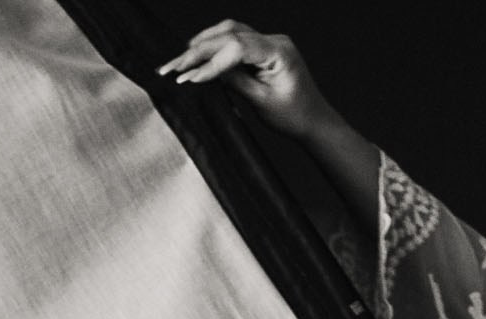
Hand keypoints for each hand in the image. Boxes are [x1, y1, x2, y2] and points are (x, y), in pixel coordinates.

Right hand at [157, 21, 341, 141]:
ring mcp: (269, 42)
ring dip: (204, 43)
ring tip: (180, 59)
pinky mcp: (263, 49)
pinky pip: (236, 39)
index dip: (209, 62)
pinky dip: (215, 45)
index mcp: (278, 52)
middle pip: (230, 35)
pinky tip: (198, 54)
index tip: (188, 78)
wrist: (313, 120)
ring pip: (230, 32)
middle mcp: (274, 40)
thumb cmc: (293, 115)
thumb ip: (234, 82)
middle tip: (172, 67)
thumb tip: (205, 71)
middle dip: (198, 51)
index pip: (236, 47)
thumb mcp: (260, 102)